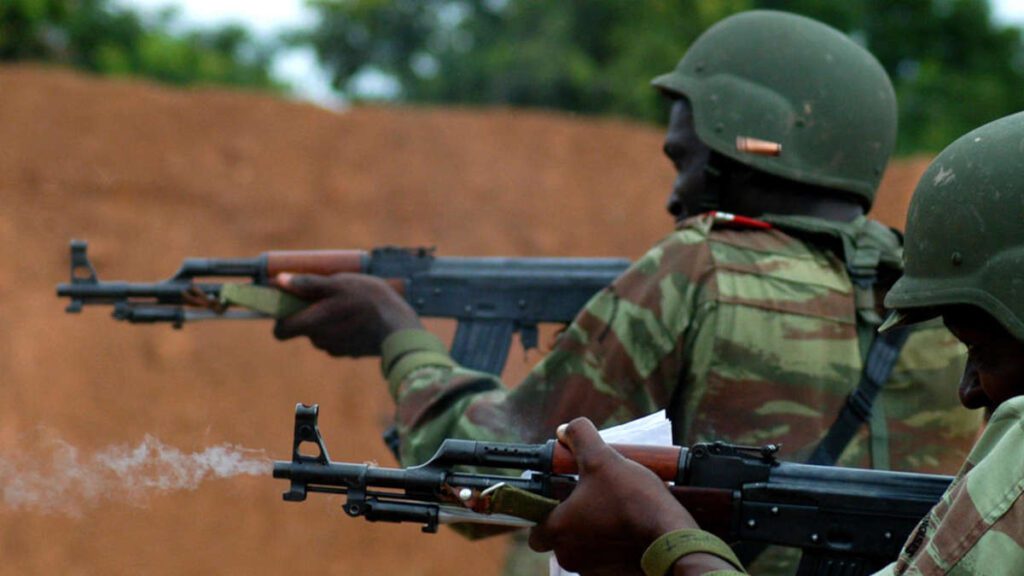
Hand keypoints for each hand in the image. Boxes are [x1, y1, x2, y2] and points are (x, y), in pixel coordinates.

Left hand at [272, 273, 421, 356]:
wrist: (400, 328)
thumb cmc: (368, 301)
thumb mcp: (338, 283)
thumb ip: (307, 284)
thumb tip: (278, 281)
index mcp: (312, 325)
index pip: (280, 331)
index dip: (282, 315)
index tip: (292, 302)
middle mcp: (320, 341)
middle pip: (304, 328)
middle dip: (311, 313)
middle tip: (329, 295)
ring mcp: (338, 349)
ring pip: (323, 333)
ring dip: (330, 319)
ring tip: (350, 303)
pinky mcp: (353, 352)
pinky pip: (340, 339)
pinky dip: (345, 328)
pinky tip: (361, 316)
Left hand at [528, 418, 697, 574]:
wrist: (671, 538)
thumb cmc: (632, 500)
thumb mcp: (603, 458)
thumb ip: (580, 437)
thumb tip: (565, 429)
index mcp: (558, 531)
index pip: (536, 530)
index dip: (547, 514)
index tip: (563, 500)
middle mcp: (570, 556)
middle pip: (563, 539)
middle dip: (577, 521)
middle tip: (597, 500)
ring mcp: (593, 570)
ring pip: (586, 550)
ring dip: (597, 534)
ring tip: (618, 512)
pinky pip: (607, 562)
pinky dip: (615, 549)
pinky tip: (630, 531)